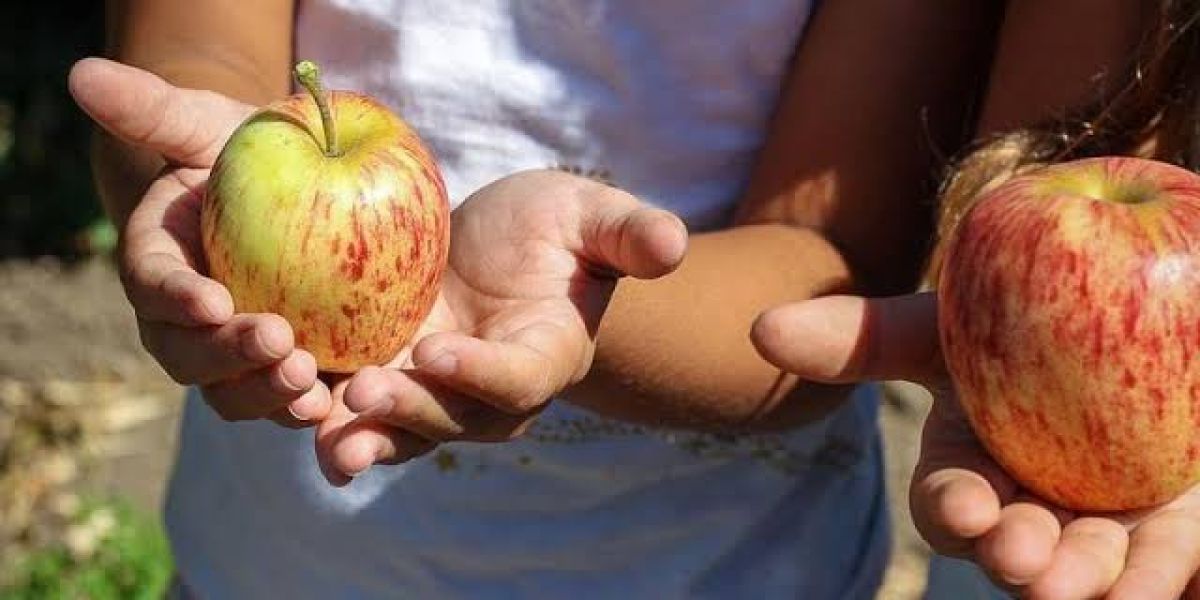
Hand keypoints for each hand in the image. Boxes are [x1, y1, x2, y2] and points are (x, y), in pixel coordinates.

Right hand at [68, 58, 331, 425]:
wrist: (296, 194)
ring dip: (268, 394)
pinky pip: (288, 404)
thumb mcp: (209, 125)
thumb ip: (155, 110)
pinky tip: (340, 409)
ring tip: (310, 386)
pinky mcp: (287, 372)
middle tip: (280, 343)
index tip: (212, 301)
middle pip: (191, 357)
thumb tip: (85, 76)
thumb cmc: (246, 154)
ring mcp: (236, 357)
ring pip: (236, 393)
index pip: (154, 286)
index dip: (177, 298)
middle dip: (229, 358)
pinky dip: (309, 415)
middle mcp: (188, 324)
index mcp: (159, 266)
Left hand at [316, 170, 687, 482]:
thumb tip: (671, 244)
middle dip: (410, 412)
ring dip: (362, 436)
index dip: (481, 373)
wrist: (504, 251)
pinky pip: (359, 408)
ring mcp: (437, 393)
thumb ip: (629, 234)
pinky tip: (288, 407)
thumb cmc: (557, 231)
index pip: (517, 378)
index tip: (440, 351)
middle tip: (364, 394)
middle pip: (453, 418)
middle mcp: (491, 392)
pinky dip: (327, 413)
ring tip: (323, 438)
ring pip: (402, 429)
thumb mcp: (592, 217)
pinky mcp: (390, 378)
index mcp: (545, 355)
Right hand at [752, 292, 1199, 598]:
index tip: (968, 507)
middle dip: (1015, 557)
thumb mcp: (940, 322)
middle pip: (1015, 547)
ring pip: (1086, 569)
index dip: (954, 509)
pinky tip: (1150, 589)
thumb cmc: (1014, 311)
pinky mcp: (1170, 527)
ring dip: (1079, 583)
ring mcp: (1100, 524)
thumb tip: (759, 328)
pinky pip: (1164, 568)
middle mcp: (1028, 507)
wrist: (1122, 299)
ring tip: (1078, 583)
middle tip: (1022, 554)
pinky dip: (1156, 582)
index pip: (951, 503)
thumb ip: (858, 336)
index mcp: (969, 469)